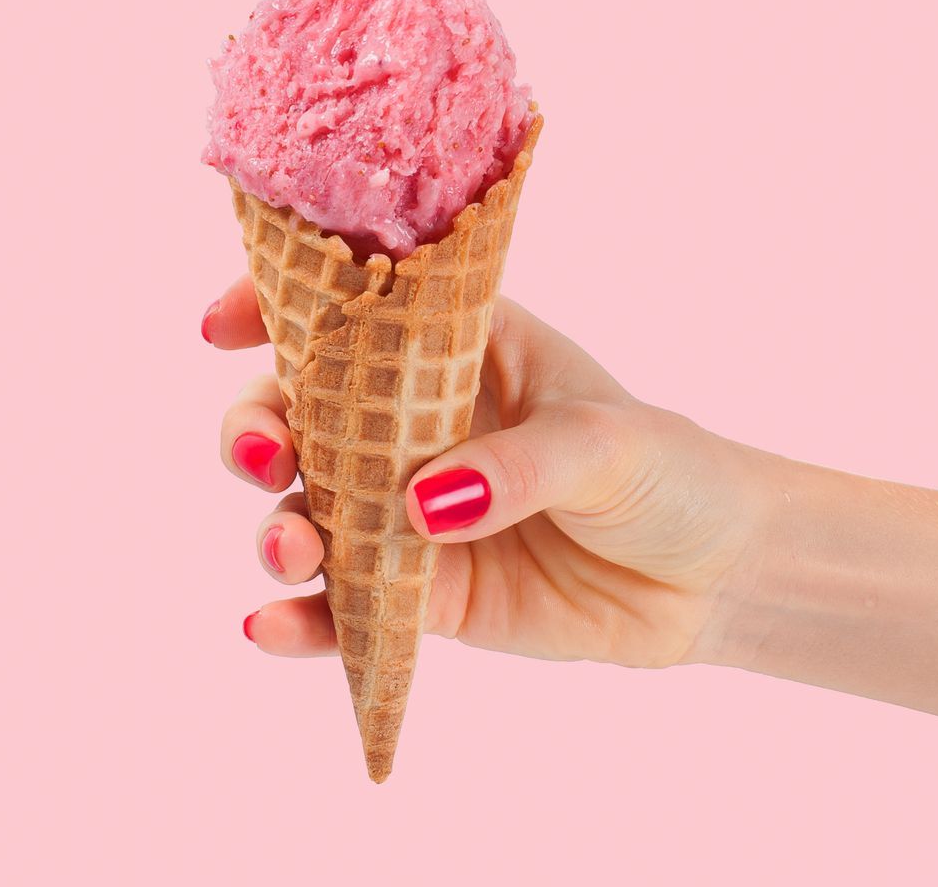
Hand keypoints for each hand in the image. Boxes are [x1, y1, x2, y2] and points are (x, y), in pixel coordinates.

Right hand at [204, 276, 775, 667]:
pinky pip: (344, 605)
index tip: (220, 327)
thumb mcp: (605, 446)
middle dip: (254, 429)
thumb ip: (513, 468)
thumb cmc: (670, 472)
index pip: (351, 311)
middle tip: (264, 457)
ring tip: (291, 549)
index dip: (273, 307)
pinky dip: (301, 621)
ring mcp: (409, 511)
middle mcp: (414, 424)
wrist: (718, 578)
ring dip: (278, 527)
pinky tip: (272, 629)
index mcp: (455, 350)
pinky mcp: (421, 594)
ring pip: (307, 509)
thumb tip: (419, 505)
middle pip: (298, 414)